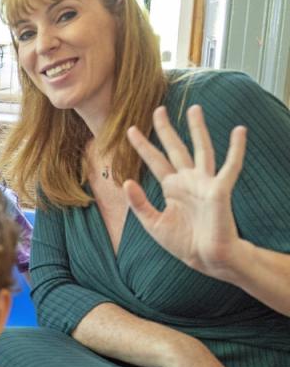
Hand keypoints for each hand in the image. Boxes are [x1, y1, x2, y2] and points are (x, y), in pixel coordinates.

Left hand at [125, 105, 245, 278]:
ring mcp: (204, 183)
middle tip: (158, 108)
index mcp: (172, 188)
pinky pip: (230, 166)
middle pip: (175, 148)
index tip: (130, 129)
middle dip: (166, 129)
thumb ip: (139, 203)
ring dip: (198, 129)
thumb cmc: (183, 242)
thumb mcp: (153, 224)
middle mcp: (188, 181)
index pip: (155, 161)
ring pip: (201, 150)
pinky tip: (239, 131)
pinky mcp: (220, 190)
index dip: (143, 145)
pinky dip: (236, 148)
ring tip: (195, 108)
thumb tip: (126, 181)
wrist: (206, 258)